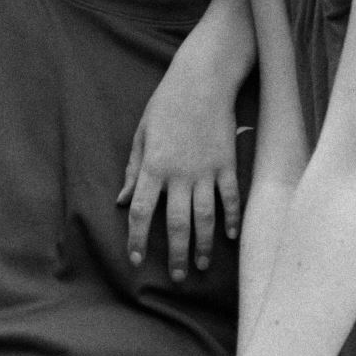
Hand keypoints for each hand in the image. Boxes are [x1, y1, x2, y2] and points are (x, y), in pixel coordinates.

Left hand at [120, 48, 241, 280]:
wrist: (203, 79)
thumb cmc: (168, 103)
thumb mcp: (143, 133)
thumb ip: (135, 169)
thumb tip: (123, 199)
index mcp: (154, 166)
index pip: (141, 212)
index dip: (137, 239)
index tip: (136, 260)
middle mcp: (179, 174)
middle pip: (176, 224)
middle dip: (177, 254)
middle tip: (178, 276)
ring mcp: (206, 170)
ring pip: (205, 217)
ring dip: (204, 245)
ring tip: (202, 265)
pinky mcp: (227, 163)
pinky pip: (230, 197)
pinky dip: (232, 218)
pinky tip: (230, 236)